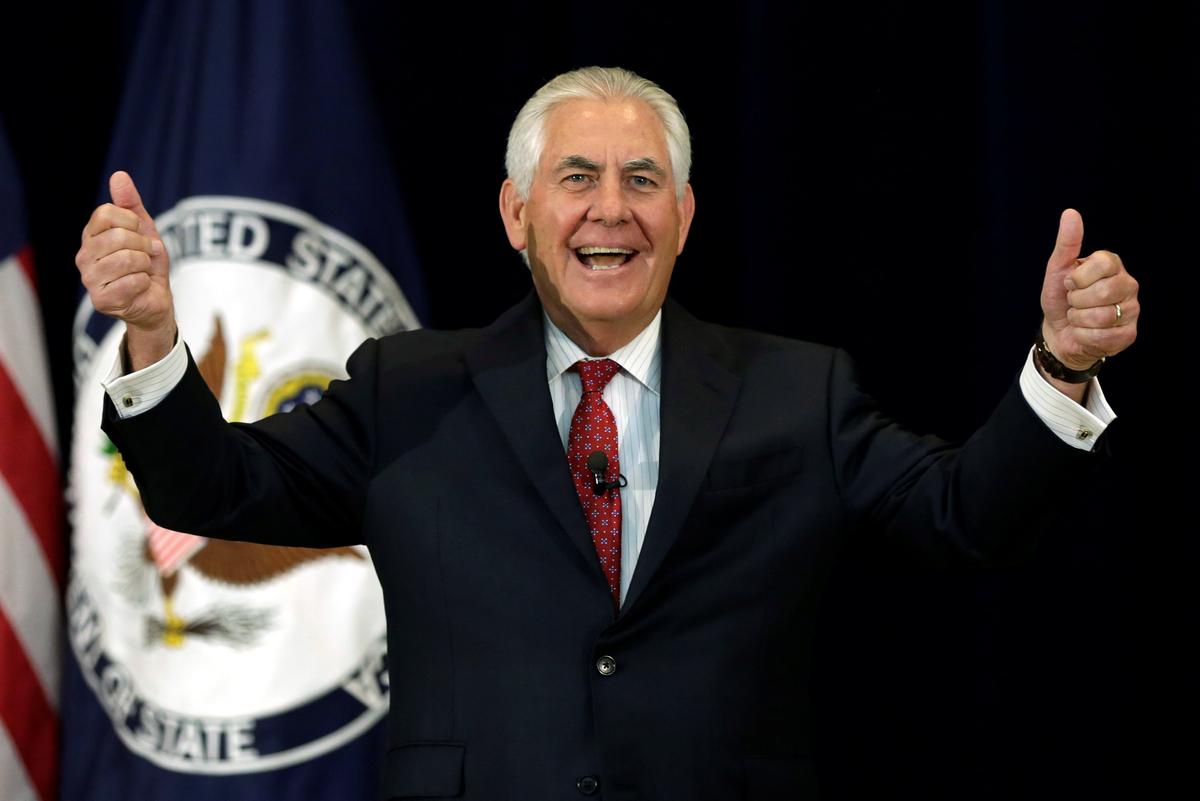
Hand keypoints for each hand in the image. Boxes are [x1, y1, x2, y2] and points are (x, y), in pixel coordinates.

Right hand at [76, 171, 176, 369]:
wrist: (155, 299)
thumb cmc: (147, 264)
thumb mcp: (144, 229)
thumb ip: (130, 203)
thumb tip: (119, 175)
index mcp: (91, 236)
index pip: (107, 213)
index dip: (133, 222)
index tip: (141, 234)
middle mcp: (84, 256)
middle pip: (119, 236)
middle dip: (144, 245)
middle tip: (147, 255)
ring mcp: (89, 279)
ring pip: (127, 259)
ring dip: (145, 264)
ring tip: (143, 270)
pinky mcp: (101, 300)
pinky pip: (132, 281)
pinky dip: (145, 282)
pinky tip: (140, 286)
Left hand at [1039, 208, 1138, 370]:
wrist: (1058, 332)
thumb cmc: (1060, 299)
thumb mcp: (1058, 270)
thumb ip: (1066, 244)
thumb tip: (1070, 213)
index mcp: (1112, 265)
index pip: (1101, 264)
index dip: (1078, 278)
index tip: (1070, 283)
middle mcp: (1128, 285)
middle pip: (1103, 292)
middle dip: (1077, 301)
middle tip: (1074, 303)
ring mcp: (1132, 310)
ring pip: (1102, 316)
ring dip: (1079, 320)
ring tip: (1079, 318)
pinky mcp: (1129, 334)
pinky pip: (1102, 336)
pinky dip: (1084, 336)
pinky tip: (1085, 332)